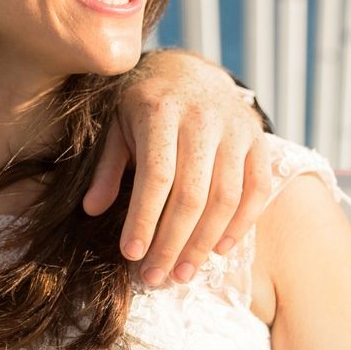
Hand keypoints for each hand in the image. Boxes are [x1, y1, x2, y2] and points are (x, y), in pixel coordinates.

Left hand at [85, 51, 272, 286]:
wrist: (189, 72)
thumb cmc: (145, 106)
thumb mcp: (116, 126)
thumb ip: (107, 167)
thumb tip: (92, 209)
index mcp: (161, 112)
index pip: (157, 176)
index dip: (145, 219)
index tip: (132, 255)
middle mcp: (203, 119)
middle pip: (192, 195)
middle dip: (172, 243)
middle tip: (156, 278)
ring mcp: (236, 129)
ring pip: (225, 198)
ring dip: (203, 244)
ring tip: (182, 273)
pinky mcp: (258, 139)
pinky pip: (257, 189)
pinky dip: (240, 224)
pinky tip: (218, 250)